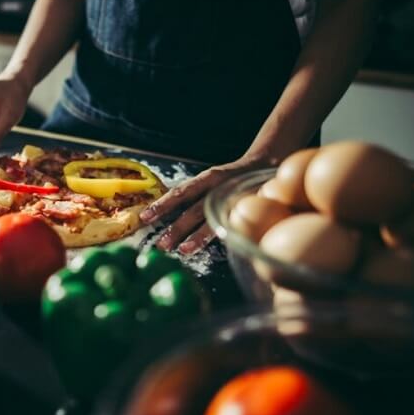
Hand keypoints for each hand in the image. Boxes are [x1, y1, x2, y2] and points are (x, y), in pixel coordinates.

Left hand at [140, 156, 269, 254]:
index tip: (145, 217)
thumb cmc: (232, 177)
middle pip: (194, 209)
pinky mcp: (247, 210)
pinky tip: (212, 248)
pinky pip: (230, 226)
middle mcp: (220, 187)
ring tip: (181, 250)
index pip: (181, 192)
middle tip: (160, 244)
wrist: (269, 164)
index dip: (162, 205)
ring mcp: (234, 199)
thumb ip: (194, 194)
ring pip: (213, 220)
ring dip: (195, 237)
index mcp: (208, 178)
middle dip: (176, 228)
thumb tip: (162, 211)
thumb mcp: (213, 180)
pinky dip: (219, 238)